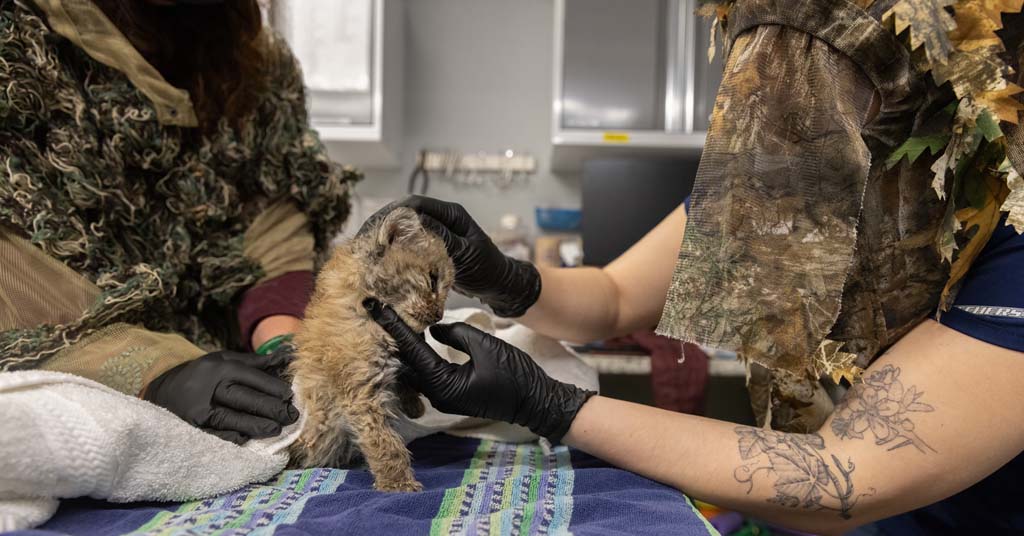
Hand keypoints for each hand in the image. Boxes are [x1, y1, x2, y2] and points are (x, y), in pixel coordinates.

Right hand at [144, 350, 298, 443]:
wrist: (163, 390)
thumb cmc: (202, 374)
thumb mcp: (222, 360)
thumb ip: (252, 362)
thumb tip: (284, 357)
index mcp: (219, 369)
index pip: (250, 377)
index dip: (271, 386)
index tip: (289, 395)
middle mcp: (209, 388)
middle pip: (244, 398)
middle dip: (269, 408)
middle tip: (290, 415)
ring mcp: (199, 410)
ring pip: (232, 418)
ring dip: (256, 425)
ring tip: (276, 429)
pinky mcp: (192, 428)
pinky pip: (215, 435)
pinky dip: (232, 437)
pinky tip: (248, 440)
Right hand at [361, 196, 540, 317]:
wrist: (501, 286)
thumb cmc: (488, 268)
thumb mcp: (466, 253)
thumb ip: (442, 237)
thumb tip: (413, 222)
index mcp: (451, 213)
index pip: (414, 204)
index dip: (392, 215)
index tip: (375, 232)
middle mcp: (441, 218)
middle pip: (403, 214)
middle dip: (381, 226)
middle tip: (361, 244)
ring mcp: (435, 232)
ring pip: (402, 229)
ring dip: (383, 238)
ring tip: (364, 252)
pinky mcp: (431, 247)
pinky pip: (407, 243)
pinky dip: (392, 251)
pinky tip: (378, 261)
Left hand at [364, 298, 593, 441]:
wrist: (535, 402)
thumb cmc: (514, 375)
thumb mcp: (485, 346)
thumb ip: (456, 333)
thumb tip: (433, 329)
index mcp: (443, 385)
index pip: (411, 351)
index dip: (394, 327)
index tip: (377, 308)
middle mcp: (437, 395)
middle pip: (406, 363)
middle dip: (393, 338)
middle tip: (380, 311)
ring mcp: (443, 397)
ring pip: (414, 370)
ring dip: (404, 348)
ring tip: (393, 321)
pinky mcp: (450, 394)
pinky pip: (426, 374)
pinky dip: (418, 356)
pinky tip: (415, 338)